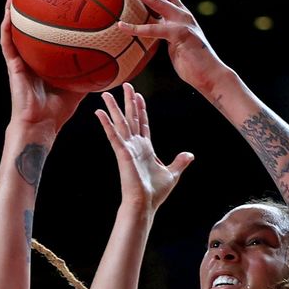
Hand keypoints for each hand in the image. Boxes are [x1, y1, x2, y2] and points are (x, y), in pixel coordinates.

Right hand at [0, 0, 86, 130]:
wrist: (41, 124)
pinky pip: (7, 41)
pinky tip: (9, 9)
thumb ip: (92, 73)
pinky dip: (7, 24)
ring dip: (12, 10)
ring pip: (13, 30)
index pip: (47, 37)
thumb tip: (114, 60)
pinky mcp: (12, 65)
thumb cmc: (58, 111)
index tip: (57, 2)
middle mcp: (30, 58)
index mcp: (44, 62)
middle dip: (31, 10)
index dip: (50, 21)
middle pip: (29, 29)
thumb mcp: (80, 87)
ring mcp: (20, 60)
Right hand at [96, 81, 193, 213]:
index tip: (138, 96)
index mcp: (146, 148)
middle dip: (128, 101)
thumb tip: (189, 155)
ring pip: (120, 123)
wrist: (145, 204)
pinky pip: (113, 135)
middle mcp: (135, 145)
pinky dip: (106, 123)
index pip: (143, 123)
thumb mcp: (172, 173)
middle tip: (126, 85)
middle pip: (131, 118)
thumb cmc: (155, 193)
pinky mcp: (122, 153)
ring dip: (113, 108)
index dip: (141, 109)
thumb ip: (179, 162)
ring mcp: (127, 148)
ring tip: (106, 94)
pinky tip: (99, 112)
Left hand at [117, 0, 226, 93]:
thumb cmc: (191, 62)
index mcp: (180, 12)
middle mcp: (181, 12)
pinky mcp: (179, 34)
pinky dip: (136, 28)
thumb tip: (152, 29)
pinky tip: (121, 25)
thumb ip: (164, 31)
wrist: (210, 75)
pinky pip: (153, 30)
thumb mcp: (174, 42)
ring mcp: (181, 21)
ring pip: (156, 1)